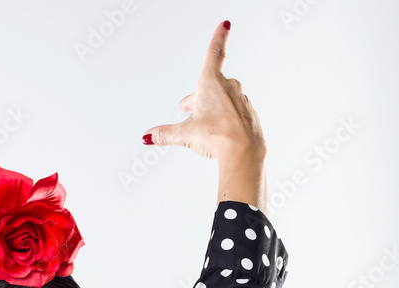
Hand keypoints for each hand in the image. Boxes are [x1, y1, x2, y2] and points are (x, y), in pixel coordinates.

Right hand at [142, 21, 266, 160]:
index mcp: (211, 84)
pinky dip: (227, 120)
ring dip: (214, 108)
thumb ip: (166, 134)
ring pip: (224, 100)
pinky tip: (223, 133)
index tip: (224, 25)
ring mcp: (241, 101)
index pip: (214, 54)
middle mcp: (229, 88)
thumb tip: (148, 137)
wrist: (243, 151)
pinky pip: (235, 114)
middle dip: (198, 96)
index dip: (218, 37)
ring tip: (206, 125)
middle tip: (187, 108)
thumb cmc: (217, 135)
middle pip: (211, 86)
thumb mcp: (185, 134)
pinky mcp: (249, 116)